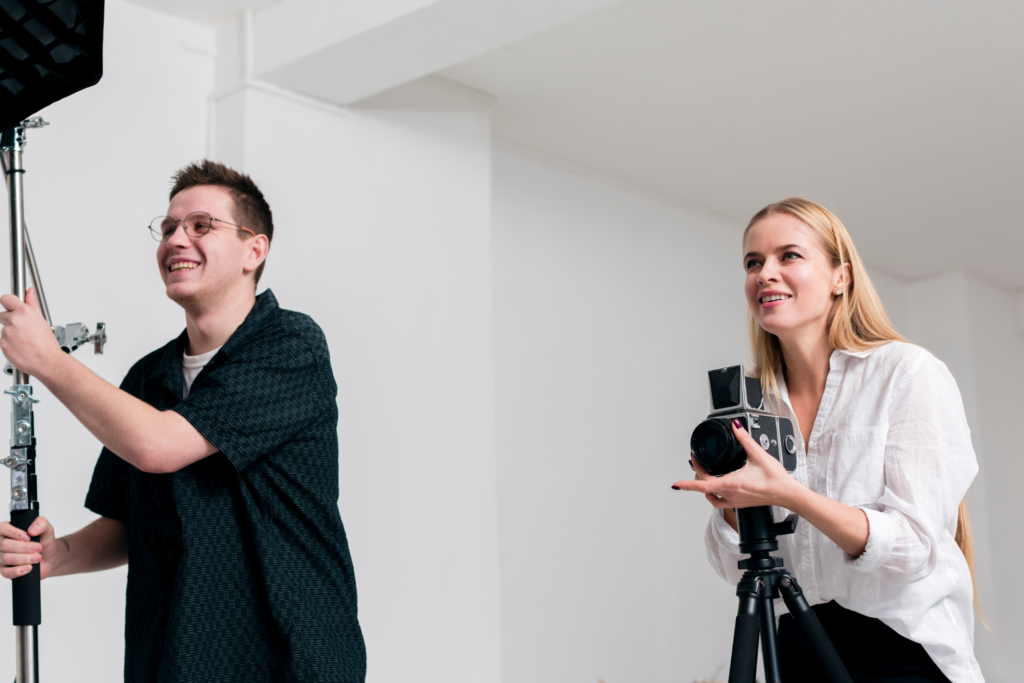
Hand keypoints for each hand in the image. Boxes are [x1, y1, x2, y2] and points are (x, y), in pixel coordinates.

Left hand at [0, 288, 60, 377]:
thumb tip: (29, 292)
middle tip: (22, 329)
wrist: (46, 361)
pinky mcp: (2, 344)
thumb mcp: (41, 320)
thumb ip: (32, 304)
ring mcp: (6, 332)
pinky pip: (3, 341)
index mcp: (24, 312)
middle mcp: (13, 320)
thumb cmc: (46, 343)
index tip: (10, 306)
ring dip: (11, 334)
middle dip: (9, 321)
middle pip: (2, 315)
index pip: (6, 299)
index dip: (8, 302)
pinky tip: (21, 347)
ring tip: (24, 341)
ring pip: (4, 329)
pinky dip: (9, 344)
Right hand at [0, 516, 62, 579]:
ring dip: (24, 559)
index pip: (2, 528)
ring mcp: (1, 557)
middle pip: (5, 545)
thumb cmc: (44, 541)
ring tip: (38, 557)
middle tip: (38, 548)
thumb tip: (31, 531)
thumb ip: (41, 524)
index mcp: (7, 530)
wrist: (50, 557)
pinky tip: (29, 568)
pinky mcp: (5, 570)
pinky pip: (6, 572)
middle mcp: (1, 543)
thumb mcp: (47, 529)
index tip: (28, 537)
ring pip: (6, 558)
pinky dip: (18, 571)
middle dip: (24, 547)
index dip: (14, 533)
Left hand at [672, 419, 799, 509]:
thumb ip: (744, 439)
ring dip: (704, 487)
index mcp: (732, 483)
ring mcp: (735, 501)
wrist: (787, 493)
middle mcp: (731, 495)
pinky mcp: (740, 503)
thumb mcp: (758, 454)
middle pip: (705, 488)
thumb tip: (736, 426)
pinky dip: (714, 494)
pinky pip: (721, 501)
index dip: (687, 484)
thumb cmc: (775, 479)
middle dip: (697, 475)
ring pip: (711, 497)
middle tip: (697, 462)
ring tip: (704, 474)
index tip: (676, 483)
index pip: (703, 485)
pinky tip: (718, 486)